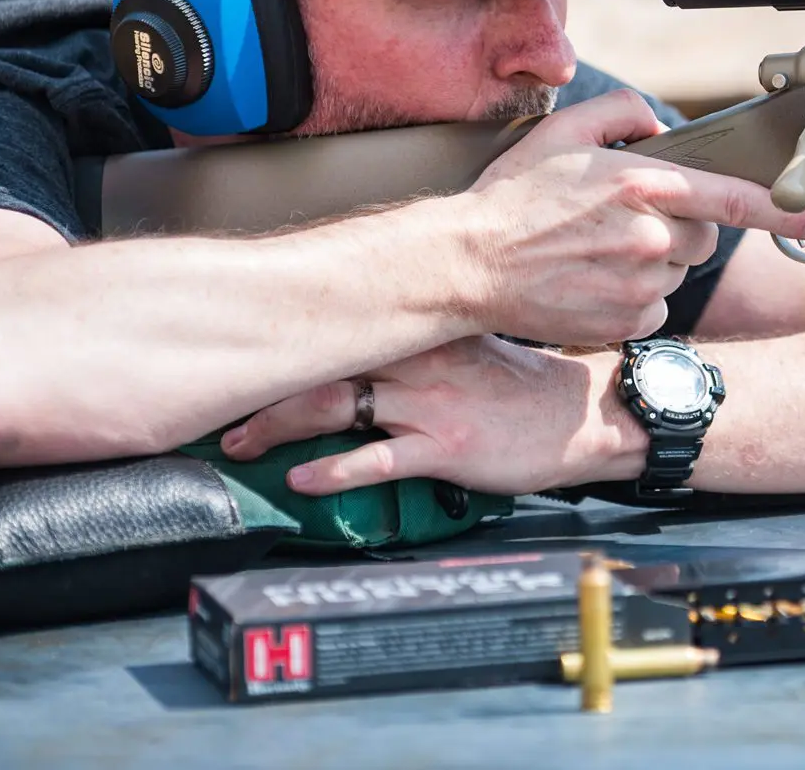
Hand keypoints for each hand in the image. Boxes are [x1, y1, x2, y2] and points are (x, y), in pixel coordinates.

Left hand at [217, 338, 644, 496]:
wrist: (584, 415)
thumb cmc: (525, 388)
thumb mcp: (469, 346)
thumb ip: (415, 344)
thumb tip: (359, 347)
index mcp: (424, 332)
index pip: (341, 323)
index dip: (284, 334)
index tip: (239, 347)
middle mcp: (420, 360)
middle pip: (324, 361)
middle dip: (264, 386)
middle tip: (221, 413)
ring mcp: (432, 404)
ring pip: (339, 405)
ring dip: (280, 426)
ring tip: (242, 446)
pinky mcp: (448, 447)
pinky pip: (379, 460)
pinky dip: (334, 470)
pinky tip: (302, 480)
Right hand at [447, 89, 804, 346]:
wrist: (466, 266)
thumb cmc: (512, 198)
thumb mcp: (562, 131)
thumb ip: (621, 113)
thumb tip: (659, 126)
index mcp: (642, 184)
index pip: (733, 197)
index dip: (786, 210)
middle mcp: (650, 236)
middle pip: (703, 235)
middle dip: (677, 226)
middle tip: (622, 222)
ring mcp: (640, 284)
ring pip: (677, 271)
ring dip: (653, 261)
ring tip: (595, 252)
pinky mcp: (626, 321)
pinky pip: (655, 306)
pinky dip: (634, 296)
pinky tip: (591, 282)